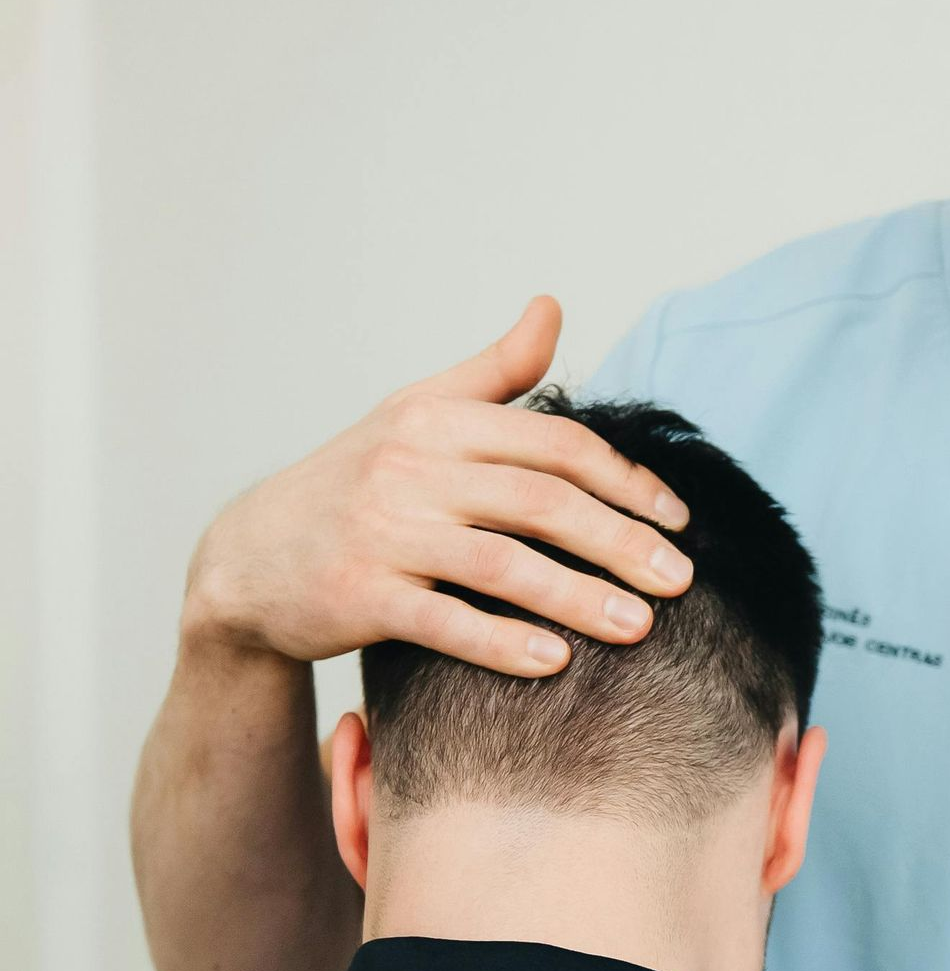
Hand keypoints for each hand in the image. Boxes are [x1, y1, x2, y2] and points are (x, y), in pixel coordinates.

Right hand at [183, 298, 695, 673]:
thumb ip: (494, 372)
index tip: (679, 520)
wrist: (248, 558)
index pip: (555, 445)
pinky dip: (502, 643)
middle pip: (540, 503)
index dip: (625, 480)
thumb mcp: (416, 413)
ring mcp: (382, 533)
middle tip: (681, 581)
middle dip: (620, 542)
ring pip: (502, 565)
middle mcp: (410, 469)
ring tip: (641, 627)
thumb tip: (553, 307)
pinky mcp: (359, 596)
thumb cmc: (353, 483)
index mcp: (436, 421)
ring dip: (578, 598)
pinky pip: (444, 621)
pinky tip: (556, 663)